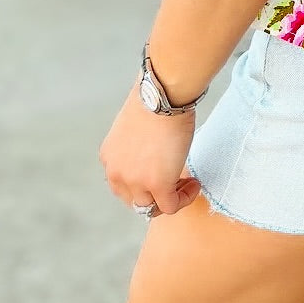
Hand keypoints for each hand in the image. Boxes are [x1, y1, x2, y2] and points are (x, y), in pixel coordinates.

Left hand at [99, 83, 202, 217]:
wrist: (162, 95)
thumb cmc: (154, 100)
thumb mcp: (134, 127)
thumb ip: (136, 146)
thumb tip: (152, 153)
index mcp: (109, 158)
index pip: (123, 185)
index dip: (143, 183)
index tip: (161, 173)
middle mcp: (117, 173)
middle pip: (134, 200)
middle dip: (154, 194)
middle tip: (175, 182)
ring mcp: (136, 181)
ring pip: (151, 207)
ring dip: (170, 197)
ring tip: (186, 183)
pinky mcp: (158, 184)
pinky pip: (171, 206)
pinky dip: (184, 198)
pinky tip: (193, 184)